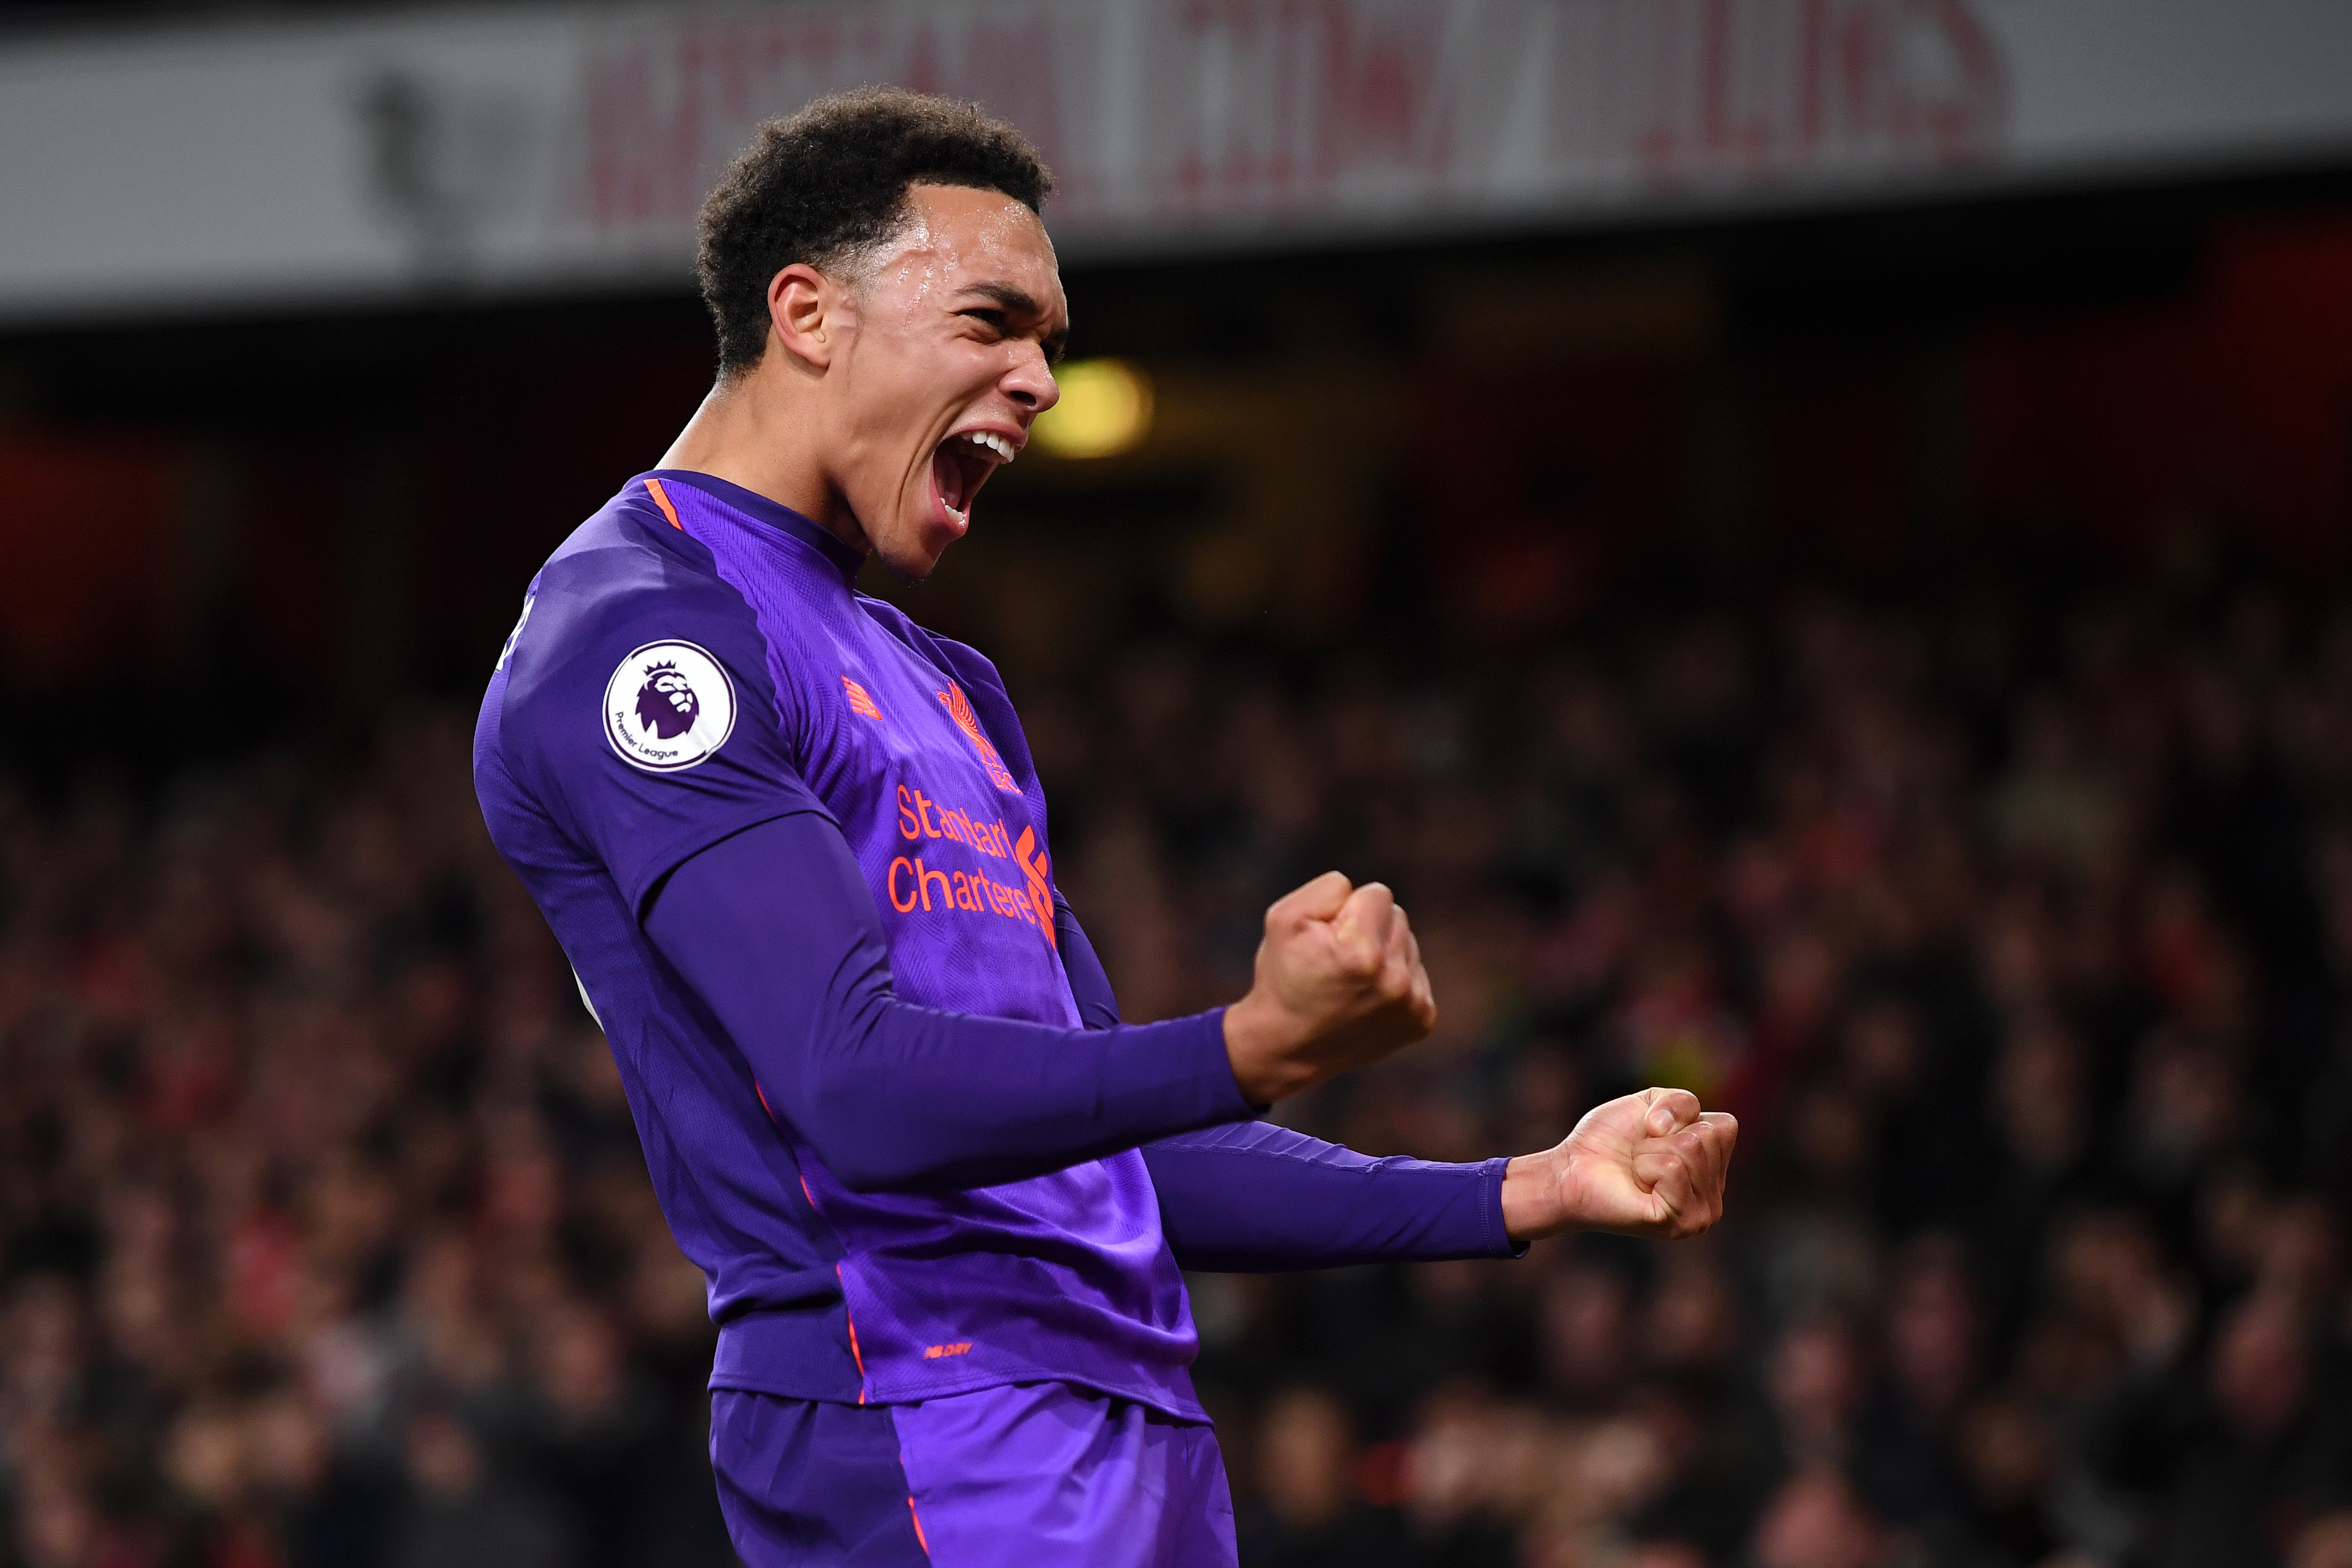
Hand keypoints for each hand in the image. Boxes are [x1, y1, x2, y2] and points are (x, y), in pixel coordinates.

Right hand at [1223, 872, 1436, 1103]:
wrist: (1287, 1047)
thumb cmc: (1283, 978)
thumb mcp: (1284, 919)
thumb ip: (1329, 888)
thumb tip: (1362, 892)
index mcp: (1362, 952)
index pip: (1378, 893)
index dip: (1347, 910)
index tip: (1328, 938)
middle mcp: (1394, 980)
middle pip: (1397, 917)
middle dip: (1368, 929)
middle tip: (1337, 961)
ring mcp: (1412, 1004)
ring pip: (1407, 945)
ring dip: (1383, 954)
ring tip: (1351, 981)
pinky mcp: (1421, 1021)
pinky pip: (1416, 974)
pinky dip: (1393, 980)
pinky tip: (1366, 998)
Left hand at [1500, 1088, 1736, 1242]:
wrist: (1572, 1168)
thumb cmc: (1610, 1139)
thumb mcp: (1650, 1103)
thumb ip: (1680, 1101)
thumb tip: (1669, 1130)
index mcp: (1714, 1168)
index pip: (1725, 1126)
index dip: (1683, 1117)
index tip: (1654, 1134)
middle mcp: (1714, 1196)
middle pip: (1707, 1136)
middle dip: (1663, 1136)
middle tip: (1640, 1156)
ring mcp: (1701, 1216)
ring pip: (1691, 1149)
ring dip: (1650, 1151)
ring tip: (1637, 1171)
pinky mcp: (1679, 1223)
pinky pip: (1672, 1168)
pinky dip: (1646, 1166)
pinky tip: (1637, 1185)